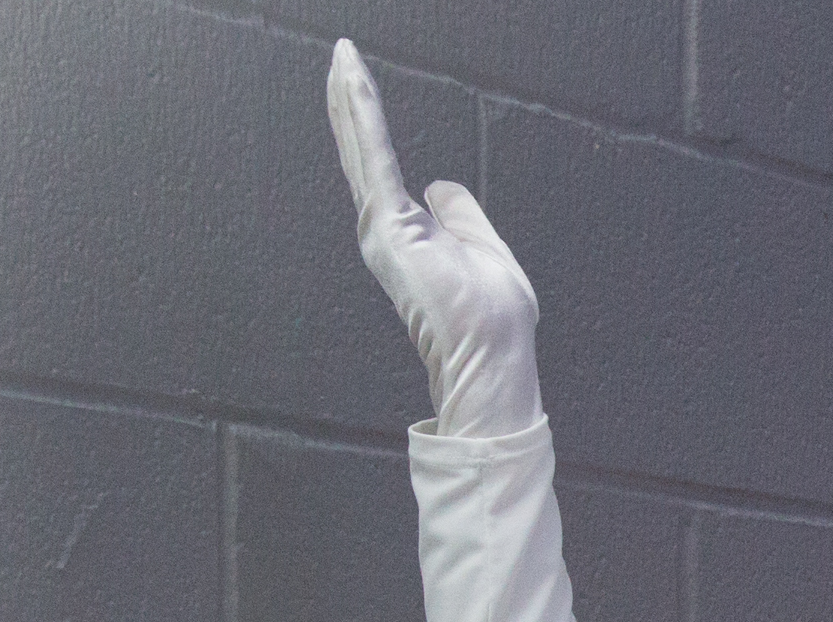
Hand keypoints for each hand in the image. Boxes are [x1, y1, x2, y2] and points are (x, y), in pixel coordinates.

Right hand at [324, 42, 541, 438]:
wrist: (493, 353)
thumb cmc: (493, 318)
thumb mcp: (483, 247)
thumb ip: (460, 213)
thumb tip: (439, 184)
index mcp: (407, 232)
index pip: (381, 166)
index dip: (369, 124)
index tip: (357, 83)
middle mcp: (384, 228)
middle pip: (361, 151)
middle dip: (350, 101)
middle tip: (340, 56)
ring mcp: (382, 226)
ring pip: (361, 148)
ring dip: (350, 99)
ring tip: (341, 58)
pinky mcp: (390, 224)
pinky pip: (375, 157)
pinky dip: (365, 117)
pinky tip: (353, 82)